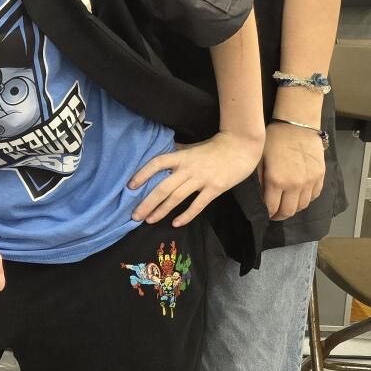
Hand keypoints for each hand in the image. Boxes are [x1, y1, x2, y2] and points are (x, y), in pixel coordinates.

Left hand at [128, 131, 264, 227]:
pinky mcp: (215, 189)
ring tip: (149, 220)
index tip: (130, 186)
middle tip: (134, 215)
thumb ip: (177, 152)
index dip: (143, 174)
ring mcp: (201, 179)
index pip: (157, 163)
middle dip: (147, 202)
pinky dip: (186, 215)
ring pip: (177, 198)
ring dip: (161, 210)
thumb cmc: (214, 147)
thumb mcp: (192, 147)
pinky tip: (175, 223)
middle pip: (163, 187)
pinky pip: (198, 205)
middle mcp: (188, 168)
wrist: (240, 147)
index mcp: (181, 156)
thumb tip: (161, 153)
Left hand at [261, 120, 325, 221]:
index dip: (268, 214)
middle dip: (280, 215)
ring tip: (287, 204)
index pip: (273, 208)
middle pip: (289, 211)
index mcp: (277, 181)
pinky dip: (306, 199)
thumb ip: (259, 179)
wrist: (297, 124)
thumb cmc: (274, 139)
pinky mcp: (320, 176)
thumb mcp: (260, 158)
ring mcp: (310, 181)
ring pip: (303, 206)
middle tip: (276, 214)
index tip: (266, 213)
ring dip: (294, 208)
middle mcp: (295, 185)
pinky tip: (300, 196)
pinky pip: (314, 196)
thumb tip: (259, 196)